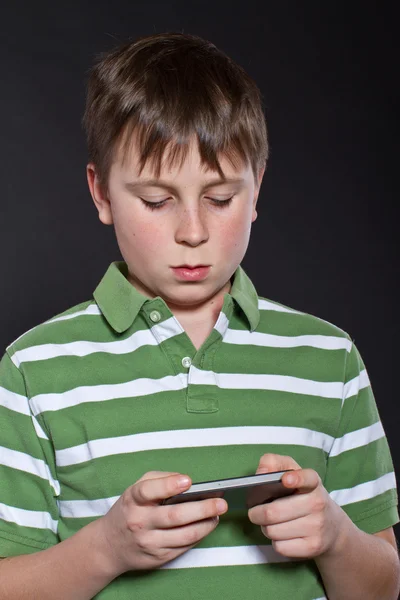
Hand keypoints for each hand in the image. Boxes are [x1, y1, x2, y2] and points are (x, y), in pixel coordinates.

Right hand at [96, 471, 227, 574]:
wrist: (109, 545)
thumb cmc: (129, 510)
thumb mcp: (136, 489)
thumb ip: (159, 479)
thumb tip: (185, 480)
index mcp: (133, 499)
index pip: (148, 490)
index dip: (169, 485)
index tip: (188, 481)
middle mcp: (140, 521)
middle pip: (174, 516)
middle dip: (202, 509)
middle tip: (221, 503)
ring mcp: (149, 541)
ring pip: (184, 535)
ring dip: (205, 524)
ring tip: (217, 514)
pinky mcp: (158, 557)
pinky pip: (184, 546)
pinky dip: (199, 535)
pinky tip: (207, 525)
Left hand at [248, 454, 347, 558]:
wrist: (332, 527)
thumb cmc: (302, 495)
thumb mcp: (292, 473)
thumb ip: (273, 464)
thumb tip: (260, 473)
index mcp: (312, 482)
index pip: (307, 478)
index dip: (296, 479)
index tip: (285, 480)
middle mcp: (318, 503)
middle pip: (273, 512)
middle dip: (256, 513)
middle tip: (254, 512)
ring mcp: (317, 526)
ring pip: (273, 531)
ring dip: (265, 528)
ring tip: (269, 522)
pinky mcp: (313, 547)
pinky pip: (280, 547)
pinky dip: (275, 542)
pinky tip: (282, 535)